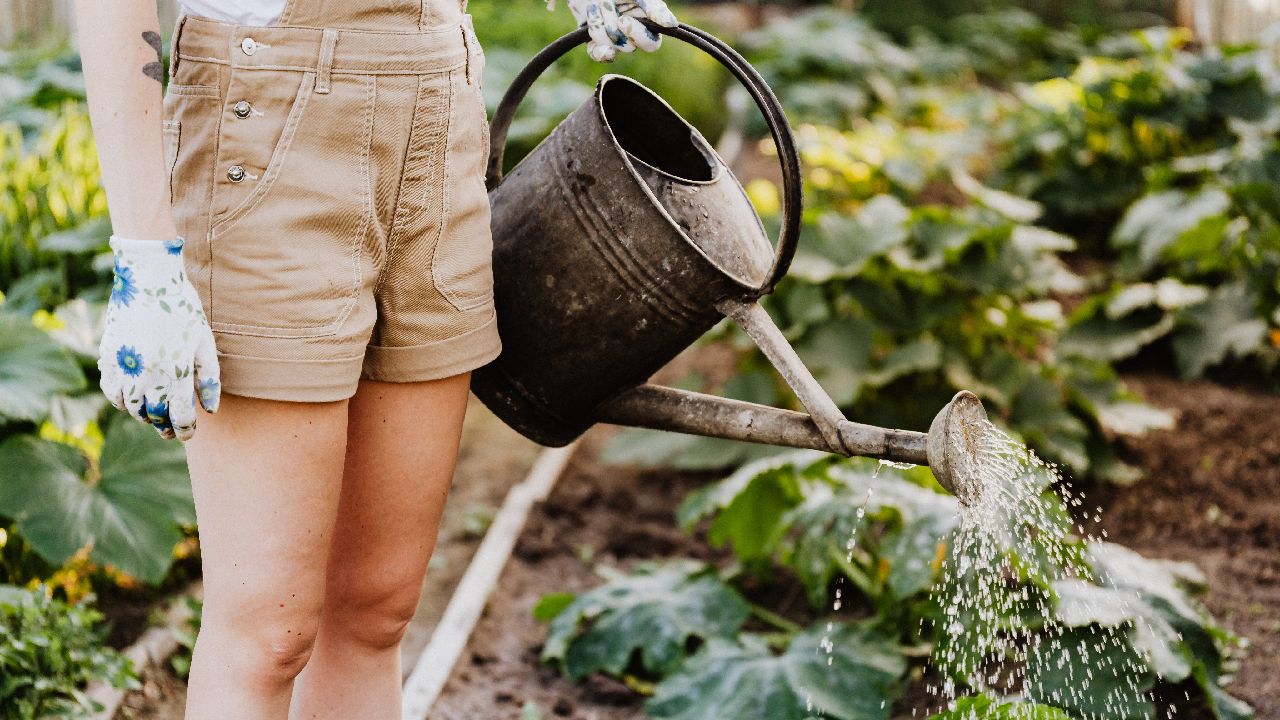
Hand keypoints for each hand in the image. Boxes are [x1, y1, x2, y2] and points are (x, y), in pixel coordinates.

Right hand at [97, 235, 220, 439]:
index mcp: (176, 372)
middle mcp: (148, 374)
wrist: (148, 279)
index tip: (188, 433)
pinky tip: (132, 398)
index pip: (180, 416)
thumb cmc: (183, 309)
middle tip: (171, 430)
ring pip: (131, 408)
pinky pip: (111, 391)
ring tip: (154, 415)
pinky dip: (121, 401)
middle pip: (154, 416)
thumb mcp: (204, 342)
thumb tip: (210, 410)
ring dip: (143, 415)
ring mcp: (125, 366)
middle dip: (164, 427)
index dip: (185, 429)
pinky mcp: (108, 357)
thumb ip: (209, 378)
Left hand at [555, 0, 678, 62]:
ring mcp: (615, 44)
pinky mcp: (597, 47)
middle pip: (628, 48)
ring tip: (599, 7)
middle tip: (606, 7)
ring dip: (600, 23)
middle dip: (614, 28)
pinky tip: (596, 40)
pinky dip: (598, 49)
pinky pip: (598, 56)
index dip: (637, 36)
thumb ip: (655, 8)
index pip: (651, 44)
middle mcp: (632, 38)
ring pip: (610, 46)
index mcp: (648, 27)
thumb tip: (672, 24)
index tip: (623, 20)